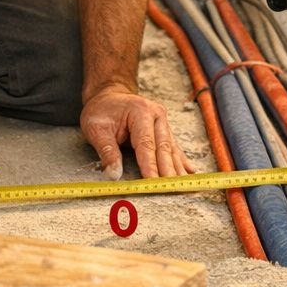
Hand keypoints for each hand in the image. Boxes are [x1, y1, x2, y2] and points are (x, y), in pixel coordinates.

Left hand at [81, 86, 195, 178]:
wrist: (109, 97)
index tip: (153, 182)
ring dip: (177, 169)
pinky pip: (174, 148)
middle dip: (168, 171)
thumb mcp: (96, 129)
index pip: (146, 144)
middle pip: (164, 148)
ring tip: (184, 185)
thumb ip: (106, 151)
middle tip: (171, 189)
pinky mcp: (164, 130)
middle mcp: (157, 116)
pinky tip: (190, 171)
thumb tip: (113, 174)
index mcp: (141, 111)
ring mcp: (163, 123)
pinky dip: (181, 161)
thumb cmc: (102, 111)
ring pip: (171, 149)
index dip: (150, 165)